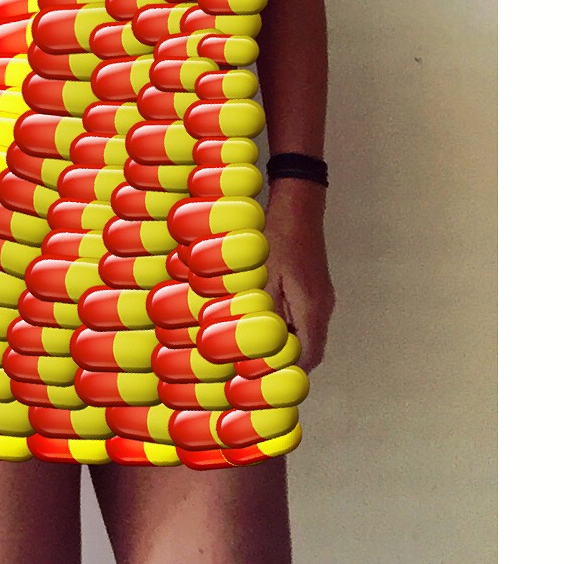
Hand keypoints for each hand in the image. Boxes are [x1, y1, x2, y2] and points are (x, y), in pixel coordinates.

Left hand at [262, 184, 335, 373]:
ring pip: (310, 334)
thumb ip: (263, 313)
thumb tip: (257, 344)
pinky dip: (292, 325)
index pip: (308, 358)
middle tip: (258, 361)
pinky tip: (268, 315)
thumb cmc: (277, 237)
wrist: (299, 205)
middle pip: (312, 349)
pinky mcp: (318, 287)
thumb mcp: (262, 276)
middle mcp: (323, 306)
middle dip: (287, 360)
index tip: (264, 374)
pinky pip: (308, 318)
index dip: (287, 372)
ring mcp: (323, 297)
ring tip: (259, 340)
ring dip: (288, 342)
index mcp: (312, 309)